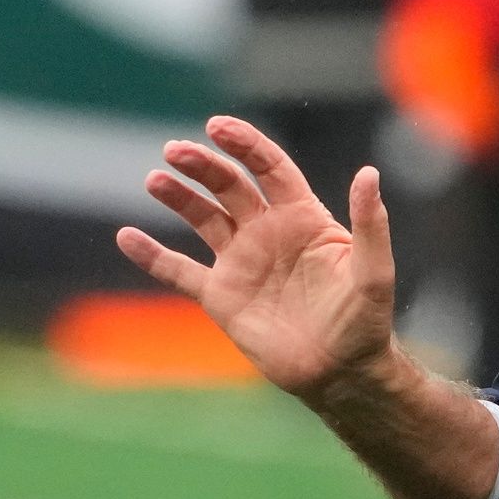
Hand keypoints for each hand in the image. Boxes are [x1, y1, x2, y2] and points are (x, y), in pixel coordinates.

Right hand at [114, 115, 395, 398]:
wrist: (340, 371)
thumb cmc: (365, 320)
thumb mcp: (372, 269)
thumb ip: (370, 222)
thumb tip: (369, 172)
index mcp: (303, 216)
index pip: (270, 167)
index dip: (245, 144)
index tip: (217, 127)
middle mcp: (268, 232)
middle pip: (230, 186)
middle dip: (204, 165)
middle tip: (176, 150)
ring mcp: (241, 262)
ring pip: (202, 218)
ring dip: (178, 197)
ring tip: (155, 178)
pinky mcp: (220, 296)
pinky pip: (179, 271)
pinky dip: (152, 256)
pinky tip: (126, 237)